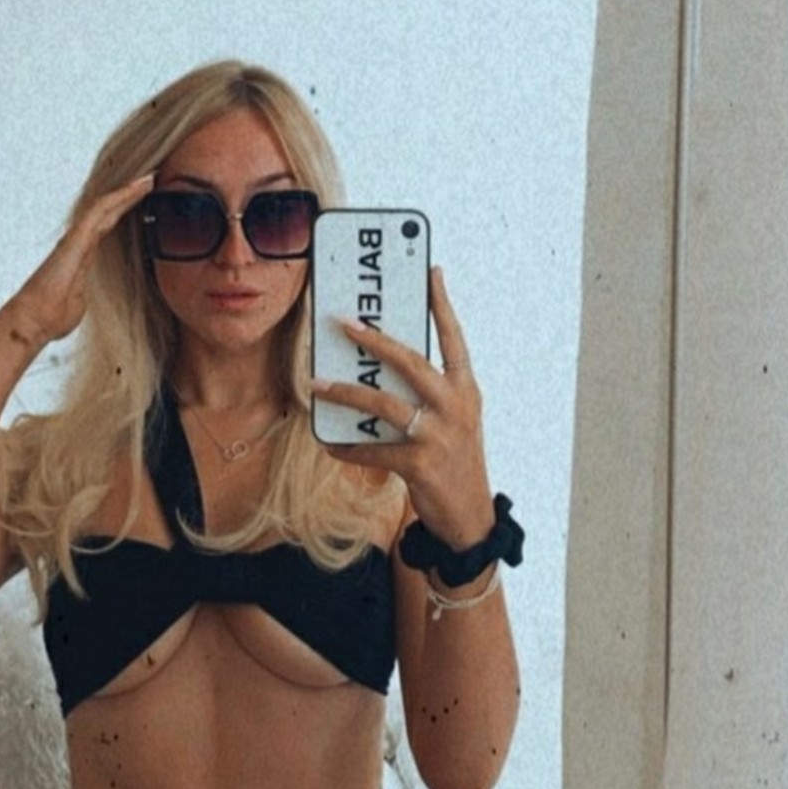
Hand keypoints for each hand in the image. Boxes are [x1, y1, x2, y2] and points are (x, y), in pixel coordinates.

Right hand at [6, 175, 153, 347]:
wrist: (33, 322)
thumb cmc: (52, 316)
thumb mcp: (82, 302)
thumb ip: (89, 292)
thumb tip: (92, 298)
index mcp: (84, 255)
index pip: (108, 226)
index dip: (124, 212)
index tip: (144, 201)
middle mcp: (80, 242)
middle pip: (108, 212)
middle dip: (128, 196)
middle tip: (150, 180)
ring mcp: (77, 240)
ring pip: (105, 206)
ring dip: (126, 191)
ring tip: (147, 179)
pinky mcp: (75, 240)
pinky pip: (98, 211)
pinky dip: (118, 197)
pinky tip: (135, 188)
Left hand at [312, 266, 495, 547]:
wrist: (470, 517)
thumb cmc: (456, 460)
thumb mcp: (455, 420)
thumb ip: (430, 393)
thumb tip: (382, 367)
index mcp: (465, 389)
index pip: (454, 338)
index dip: (442, 304)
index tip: (430, 271)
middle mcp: (455, 406)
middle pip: (410, 361)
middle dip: (374, 339)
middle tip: (344, 322)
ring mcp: (438, 435)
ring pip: (384, 403)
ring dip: (346, 392)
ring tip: (317, 383)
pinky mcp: (420, 464)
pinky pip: (372, 450)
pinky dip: (346, 447)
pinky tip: (328, 443)